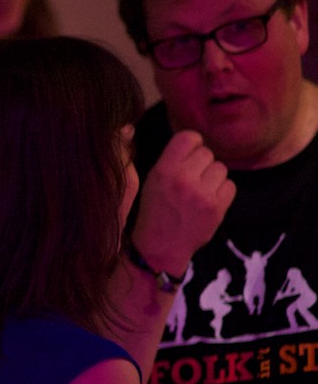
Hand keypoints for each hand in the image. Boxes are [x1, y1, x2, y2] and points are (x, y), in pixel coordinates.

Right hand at [131, 130, 234, 275]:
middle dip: (201, 164)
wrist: (161, 246)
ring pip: (220, 168)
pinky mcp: (217, 208)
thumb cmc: (155, 210)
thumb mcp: (152, 180)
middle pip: (207, 153)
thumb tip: (194, 142)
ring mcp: (202, 194)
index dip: (192, 143)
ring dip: (213, 177)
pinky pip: (230, 186)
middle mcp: (183, 179)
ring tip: (200, 191)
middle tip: (192, 178)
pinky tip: (209, 200)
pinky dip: (222, 191)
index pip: (189, 137)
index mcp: (164, 170)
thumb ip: (171, 160)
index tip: (190, 153)